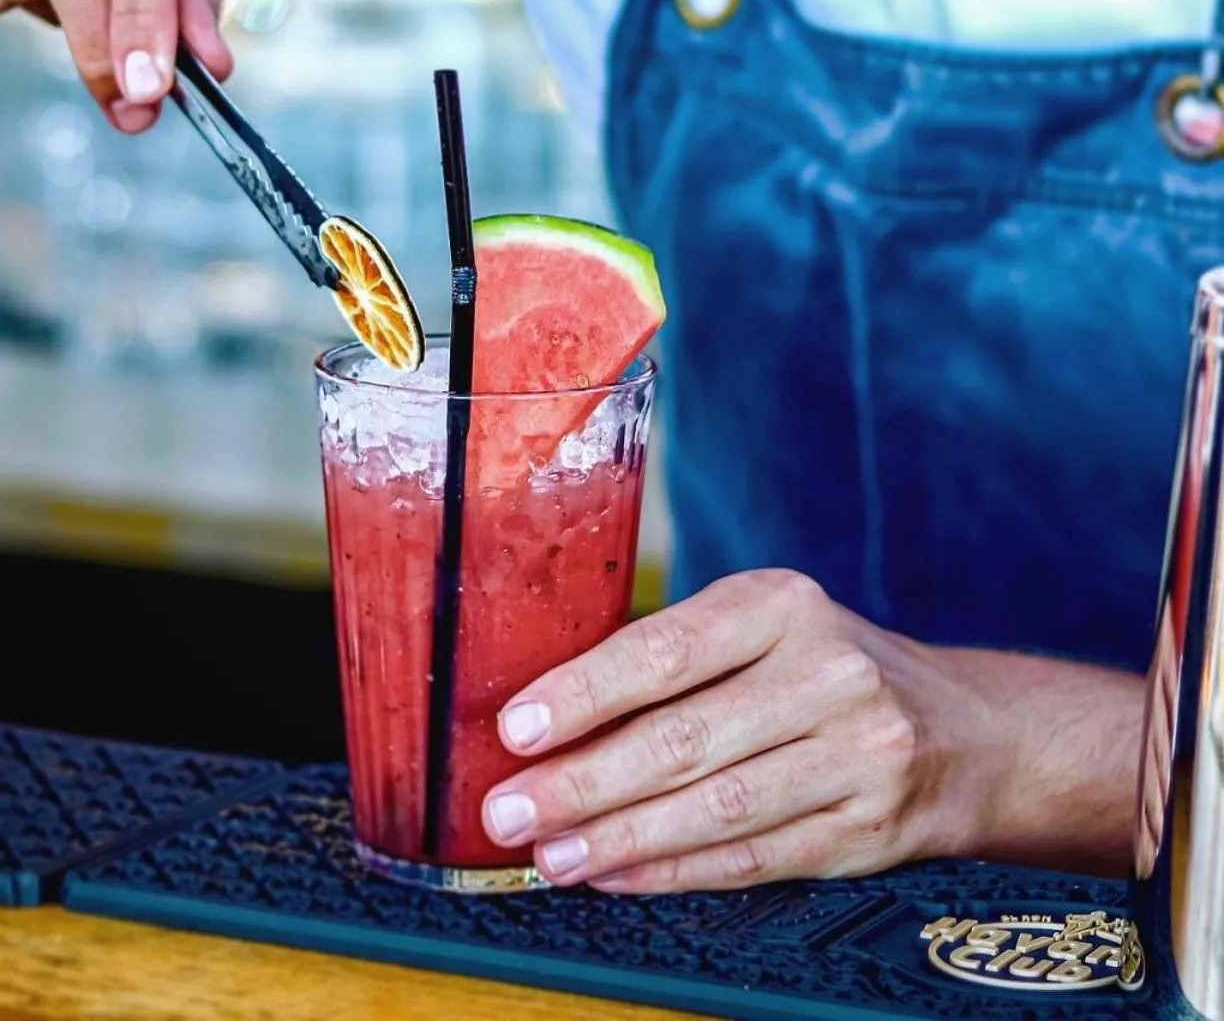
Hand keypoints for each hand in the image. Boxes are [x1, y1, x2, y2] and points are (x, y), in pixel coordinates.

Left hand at [482, 570, 988, 894]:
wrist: (969, 731)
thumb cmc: (826, 667)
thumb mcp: (766, 626)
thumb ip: (676, 655)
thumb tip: (550, 709)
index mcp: (784, 603)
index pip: (667, 650)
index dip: (585, 692)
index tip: (517, 728)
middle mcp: (828, 673)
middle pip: (683, 738)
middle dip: (582, 782)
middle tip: (510, 812)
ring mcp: (857, 755)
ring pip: (715, 808)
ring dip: (619, 839)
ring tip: (551, 855)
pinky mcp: (868, 831)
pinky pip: (753, 858)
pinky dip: (675, 871)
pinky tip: (617, 874)